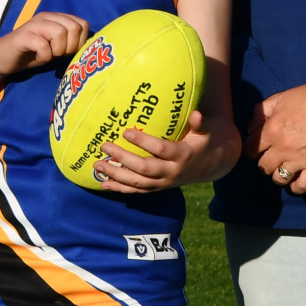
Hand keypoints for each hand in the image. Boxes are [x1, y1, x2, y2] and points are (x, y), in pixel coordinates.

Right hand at [0, 13, 90, 76]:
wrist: (2, 59)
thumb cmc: (32, 54)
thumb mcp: (56, 49)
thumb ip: (70, 43)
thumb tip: (91, 47)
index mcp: (56, 18)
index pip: (82, 24)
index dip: (80, 42)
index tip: (68, 52)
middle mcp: (46, 17)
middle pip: (73, 27)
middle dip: (70, 46)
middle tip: (58, 55)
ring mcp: (34, 25)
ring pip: (60, 32)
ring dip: (58, 50)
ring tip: (49, 55)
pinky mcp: (23, 36)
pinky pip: (43, 45)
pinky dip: (44, 56)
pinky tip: (38, 58)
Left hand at [93, 108, 240, 193]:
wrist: (208, 166)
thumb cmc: (202, 142)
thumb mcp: (205, 132)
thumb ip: (200, 123)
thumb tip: (197, 113)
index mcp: (182, 155)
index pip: (161, 150)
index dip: (144, 142)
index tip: (126, 131)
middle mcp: (171, 172)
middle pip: (145, 168)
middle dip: (123, 159)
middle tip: (105, 146)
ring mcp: (163, 183)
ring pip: (138, 183)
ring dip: (116, 176)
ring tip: (97, 164)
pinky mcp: (157, 188)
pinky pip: (136, 191)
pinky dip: (119, 189)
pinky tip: (103, 184)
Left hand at [256, 77, 305, 195]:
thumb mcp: (279, 98)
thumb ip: (261, 112)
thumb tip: (251, 127)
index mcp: (271, 129)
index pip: (250, 150)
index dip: (251, 150)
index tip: (256, 150)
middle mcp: (282, 147)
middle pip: (263, 167)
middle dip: (264, 164)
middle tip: (270, 160)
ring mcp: (299, 159)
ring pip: (280, 178)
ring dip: (278, 176)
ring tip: (282, 170)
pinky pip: (302, 186)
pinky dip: (297, 187)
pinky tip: (296, 182)